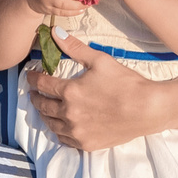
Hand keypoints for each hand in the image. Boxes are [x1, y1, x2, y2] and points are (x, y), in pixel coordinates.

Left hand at [25, 32, 159, 151]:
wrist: (148, 109)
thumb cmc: (126, 83)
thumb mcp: (100, 60)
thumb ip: (75, 48)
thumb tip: (55, 33)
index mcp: (70, 92)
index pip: (43, 84)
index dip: (33, 78)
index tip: (29, 75)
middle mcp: (69, 114)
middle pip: (43, 106)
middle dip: (35, 97)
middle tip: (33, 93)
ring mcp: (77, 131)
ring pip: (51, 124)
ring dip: (44, 115)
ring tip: (44, 108)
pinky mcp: (87, 144)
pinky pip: (65, 139)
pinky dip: (59, 131)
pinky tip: (60, 125)